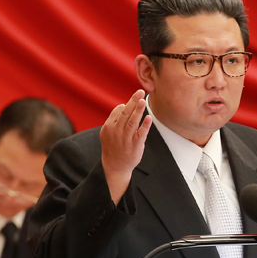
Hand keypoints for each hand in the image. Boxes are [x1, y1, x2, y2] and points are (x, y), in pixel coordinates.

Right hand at [100, 89, 151, 203]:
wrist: (114, 166)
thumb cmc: (113, 146)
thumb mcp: (107, 132)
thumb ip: (114, 118)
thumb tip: (122, 104)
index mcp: (109, 127)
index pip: (118, 111)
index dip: (128, 104)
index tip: (136, 97)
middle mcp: (116, 132)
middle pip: (125, 113)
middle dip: (133, 101)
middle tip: (140, 92)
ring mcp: (126, 139)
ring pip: (132, 122)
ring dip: (138, 110)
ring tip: (143, 101)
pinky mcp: (135, 145)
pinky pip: (140, 133)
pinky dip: (145, 125)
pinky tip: (149, 118)